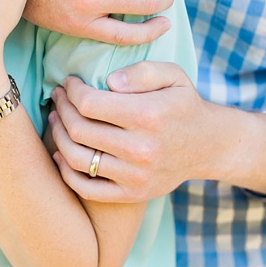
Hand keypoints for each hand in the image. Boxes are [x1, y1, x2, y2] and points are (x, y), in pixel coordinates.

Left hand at [49, 61, 265, 201]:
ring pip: (77, 159)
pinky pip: (87, 188)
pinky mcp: (132, 194)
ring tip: (57, 121)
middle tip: (58, 98)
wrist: (208, 145)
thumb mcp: (173, 75)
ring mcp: (135, 176)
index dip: (71, 91)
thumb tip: (109, 81)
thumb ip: (141, 72)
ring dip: (58, 137)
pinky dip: (66, 172)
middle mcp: (141, 149)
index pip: (89, 103)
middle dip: (62, 109)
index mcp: (148, 115)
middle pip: (79, 130)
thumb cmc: (184, 104)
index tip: (68, 83)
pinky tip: (62, 154)